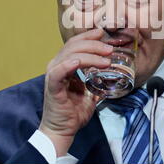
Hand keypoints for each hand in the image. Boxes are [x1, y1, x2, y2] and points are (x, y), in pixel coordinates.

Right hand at [39, 28, 112, 156]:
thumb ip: (96, 80)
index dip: (89, 36)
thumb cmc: (73, 112)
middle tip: (109, 49)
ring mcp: (53, 75)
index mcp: (64, 64)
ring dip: (89, 54)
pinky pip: (58, 72)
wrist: (62, 131)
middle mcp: (57, 66)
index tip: (103, 33)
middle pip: (74, 46)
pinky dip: (68, 65)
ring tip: (105, 59)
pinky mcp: (52, 86)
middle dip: (94, 44)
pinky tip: (79, 62)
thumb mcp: (89, 92)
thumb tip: (111, 73)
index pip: (75, 43)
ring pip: (70, 55)